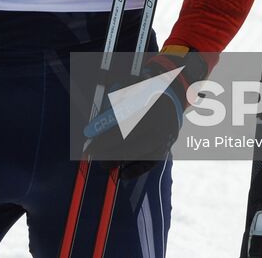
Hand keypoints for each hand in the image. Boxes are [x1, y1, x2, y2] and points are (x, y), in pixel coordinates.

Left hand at [83, 48, 209, 178]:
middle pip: (128, 137)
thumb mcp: (131, 86)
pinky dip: (137, 169)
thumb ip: (115, 99)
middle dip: (107, 146)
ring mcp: (163, 135)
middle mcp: (156, 120)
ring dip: (119, 159)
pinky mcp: (166, 146)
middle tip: (91, 153)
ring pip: (139, 151)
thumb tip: (98, 123)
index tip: (88, 136)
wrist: (174, 93)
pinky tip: (123, 174)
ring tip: (104, 164)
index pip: (120, 119)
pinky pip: (151, 162)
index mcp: (145, 103)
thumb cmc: (145, 89)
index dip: (103, 129)